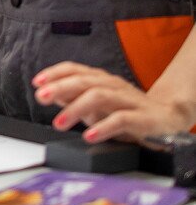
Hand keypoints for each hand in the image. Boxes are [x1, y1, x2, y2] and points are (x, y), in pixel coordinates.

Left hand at [33, 61, 194, 143]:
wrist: (167, 117)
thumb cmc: (126, 110)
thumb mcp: (96, 105)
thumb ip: (74, 99)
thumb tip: (49, 95)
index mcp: (100, 78)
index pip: (74, 69)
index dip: (54, 74)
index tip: (37, 83)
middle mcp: (112, 84)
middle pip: (83, 81)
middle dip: (59, 88)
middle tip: (41, 98)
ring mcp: (127, 99)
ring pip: (99, 97)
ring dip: (76, 108)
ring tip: (59, 122)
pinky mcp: (142, 117)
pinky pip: (121, 119)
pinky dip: (103, 127)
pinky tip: (89, 135)